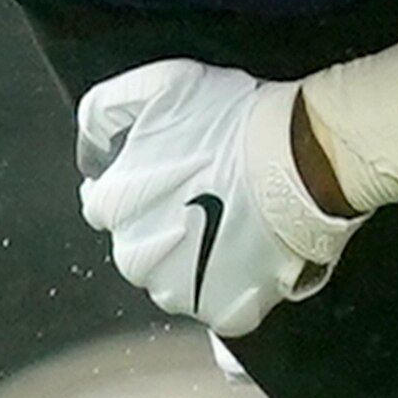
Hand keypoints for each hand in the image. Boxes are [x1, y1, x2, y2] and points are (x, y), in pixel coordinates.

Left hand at [75, 58, 356, 334]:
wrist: (305, 162)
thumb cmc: (239, 123)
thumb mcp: (161, 86)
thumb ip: (107, 110)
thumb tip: (91, 142)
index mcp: (116, 204)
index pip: (104, 205)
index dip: (138, 187)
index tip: (170, 177)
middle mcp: (136, 256)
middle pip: (138, 247)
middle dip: (165, 227)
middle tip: (207, 199)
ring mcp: (181, 290)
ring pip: (174, 280)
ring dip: (194, 260)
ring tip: (234, 227)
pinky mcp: (225, 311)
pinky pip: (218, 308)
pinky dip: (232, 289)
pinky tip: (252, 258)